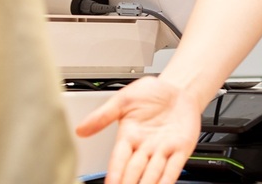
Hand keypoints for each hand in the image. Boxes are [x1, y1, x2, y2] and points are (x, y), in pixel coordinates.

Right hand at [76, 76, 202, 183]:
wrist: (177, 88)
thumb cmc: (151, 92)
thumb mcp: (124, 99)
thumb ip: (103, 115)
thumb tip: (80, 129)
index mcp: (129, 136)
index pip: (119, 160)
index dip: (114, 173)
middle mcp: (144, 147)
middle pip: (134, 171)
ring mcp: (163, 149)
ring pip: (153, 173)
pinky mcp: (181, 149)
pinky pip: (173, 168)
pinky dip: (168, 180)